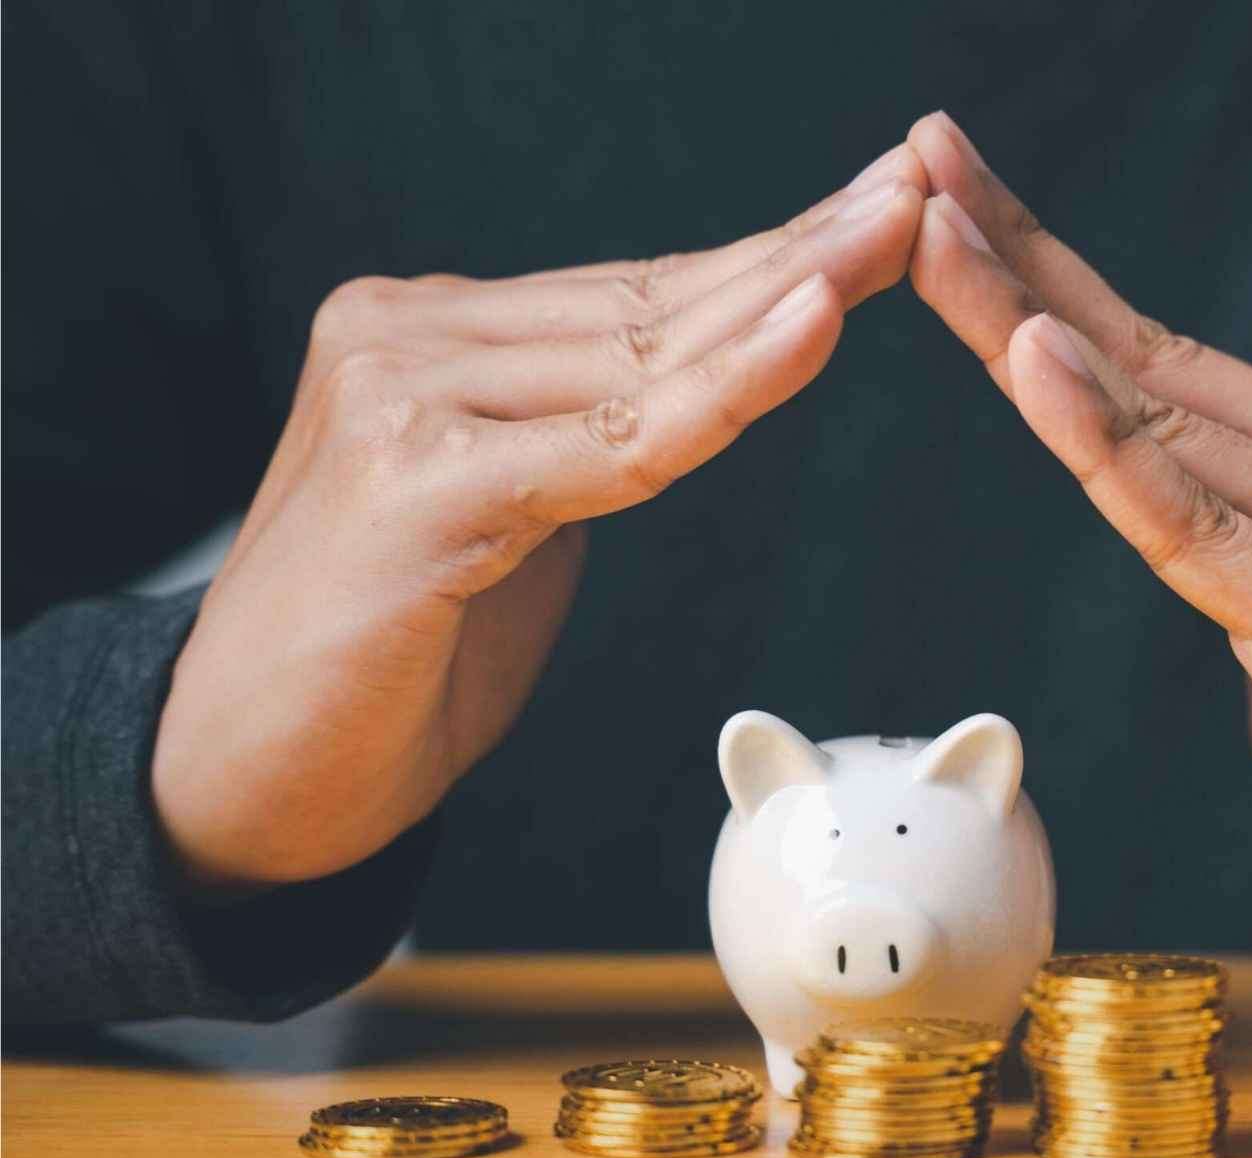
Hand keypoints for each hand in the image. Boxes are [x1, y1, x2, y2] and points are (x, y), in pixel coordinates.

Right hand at [154, 148, 929, 893]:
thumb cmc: (385, 664)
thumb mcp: (511, 523)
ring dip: (790, 295)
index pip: (632, 292)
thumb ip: (581, 442)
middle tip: (920, 195)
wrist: (244, 780)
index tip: (874, 217)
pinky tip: (812, 324)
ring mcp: (401, 401)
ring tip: (897, 235)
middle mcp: (405, 339)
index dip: (768, 260)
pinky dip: (725, 389)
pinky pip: (614, 441)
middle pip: (650, 300)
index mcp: (426, 336)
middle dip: (802, 253)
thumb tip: (695, 384)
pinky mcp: (418, 486)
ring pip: (642, 354)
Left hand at [905, 114, 1251, 1018]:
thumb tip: (1160, 503)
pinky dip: (1106, 441)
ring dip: (1029, 318)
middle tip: (924, 158)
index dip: (1053, 278)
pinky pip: (1193, 524)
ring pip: (1156, 416)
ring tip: (936, 232)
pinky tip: (1039, 359)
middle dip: (1020, 258)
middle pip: (1147, 355)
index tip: (956, 206)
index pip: (1165, 358)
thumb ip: (1238, 549)